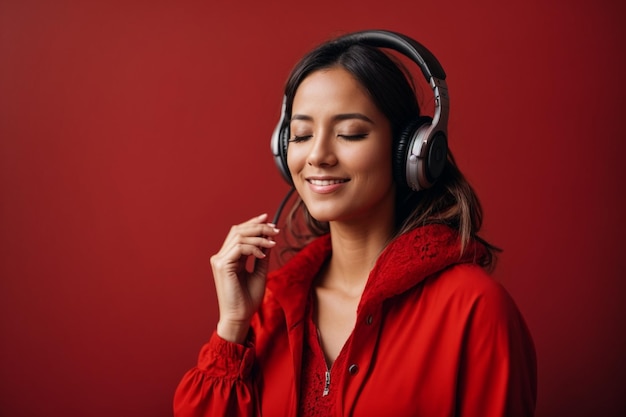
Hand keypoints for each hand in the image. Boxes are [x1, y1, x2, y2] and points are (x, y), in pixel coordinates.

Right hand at [210, 213, 279, 343]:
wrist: (240, 317)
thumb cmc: (248, 299)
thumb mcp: (260, 271)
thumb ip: (262, 254)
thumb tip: (268, 237)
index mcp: (228, 257)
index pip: (239, 233)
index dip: (253, 223)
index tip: (269, 219)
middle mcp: (221, 256)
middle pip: (238, 231)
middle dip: (258, 227)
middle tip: (275, 229)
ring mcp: (220, 260)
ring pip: (239, 236)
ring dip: (259, 236)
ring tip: (273, 241)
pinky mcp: (222, 265)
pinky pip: (239, 248)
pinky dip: (254, 248)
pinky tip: (263, 254)